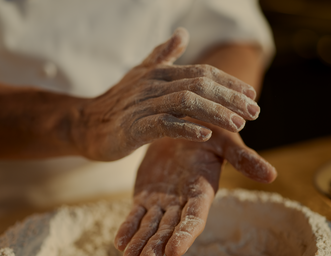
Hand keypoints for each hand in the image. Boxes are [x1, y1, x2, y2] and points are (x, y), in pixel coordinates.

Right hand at [71, 28, 260, 160]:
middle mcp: (154, 84)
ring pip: (187, 102)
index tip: (251, 95)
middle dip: (230, 98)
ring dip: (215, 112)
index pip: (202, 72)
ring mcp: (144, 104)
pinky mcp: (135, 126)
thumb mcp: (140, 75)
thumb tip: (181, 34)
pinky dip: (185, 127)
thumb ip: (162, 56)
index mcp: (159, 73)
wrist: (86, 124)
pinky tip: (205, 135)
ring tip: (238, 124)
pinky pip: (164, 124)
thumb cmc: (116, 103)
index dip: (229, 83)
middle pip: (200, 85)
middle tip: (254, 111)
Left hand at [114, 126, 276, 255]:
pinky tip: (119, 242)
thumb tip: (271, 174)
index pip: (194, 218)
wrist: (183, 127)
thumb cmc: (209, 132)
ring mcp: (162, 202)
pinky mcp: (145, 197)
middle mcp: (182, 203)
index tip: (173, 252)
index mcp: (201, 192)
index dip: (185, 234)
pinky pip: (135, 215)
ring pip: (150, 227)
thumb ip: (244, 158)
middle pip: (169, 229)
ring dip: (139, 244)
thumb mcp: (226, 141)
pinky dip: (127, 228)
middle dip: (156, 247)